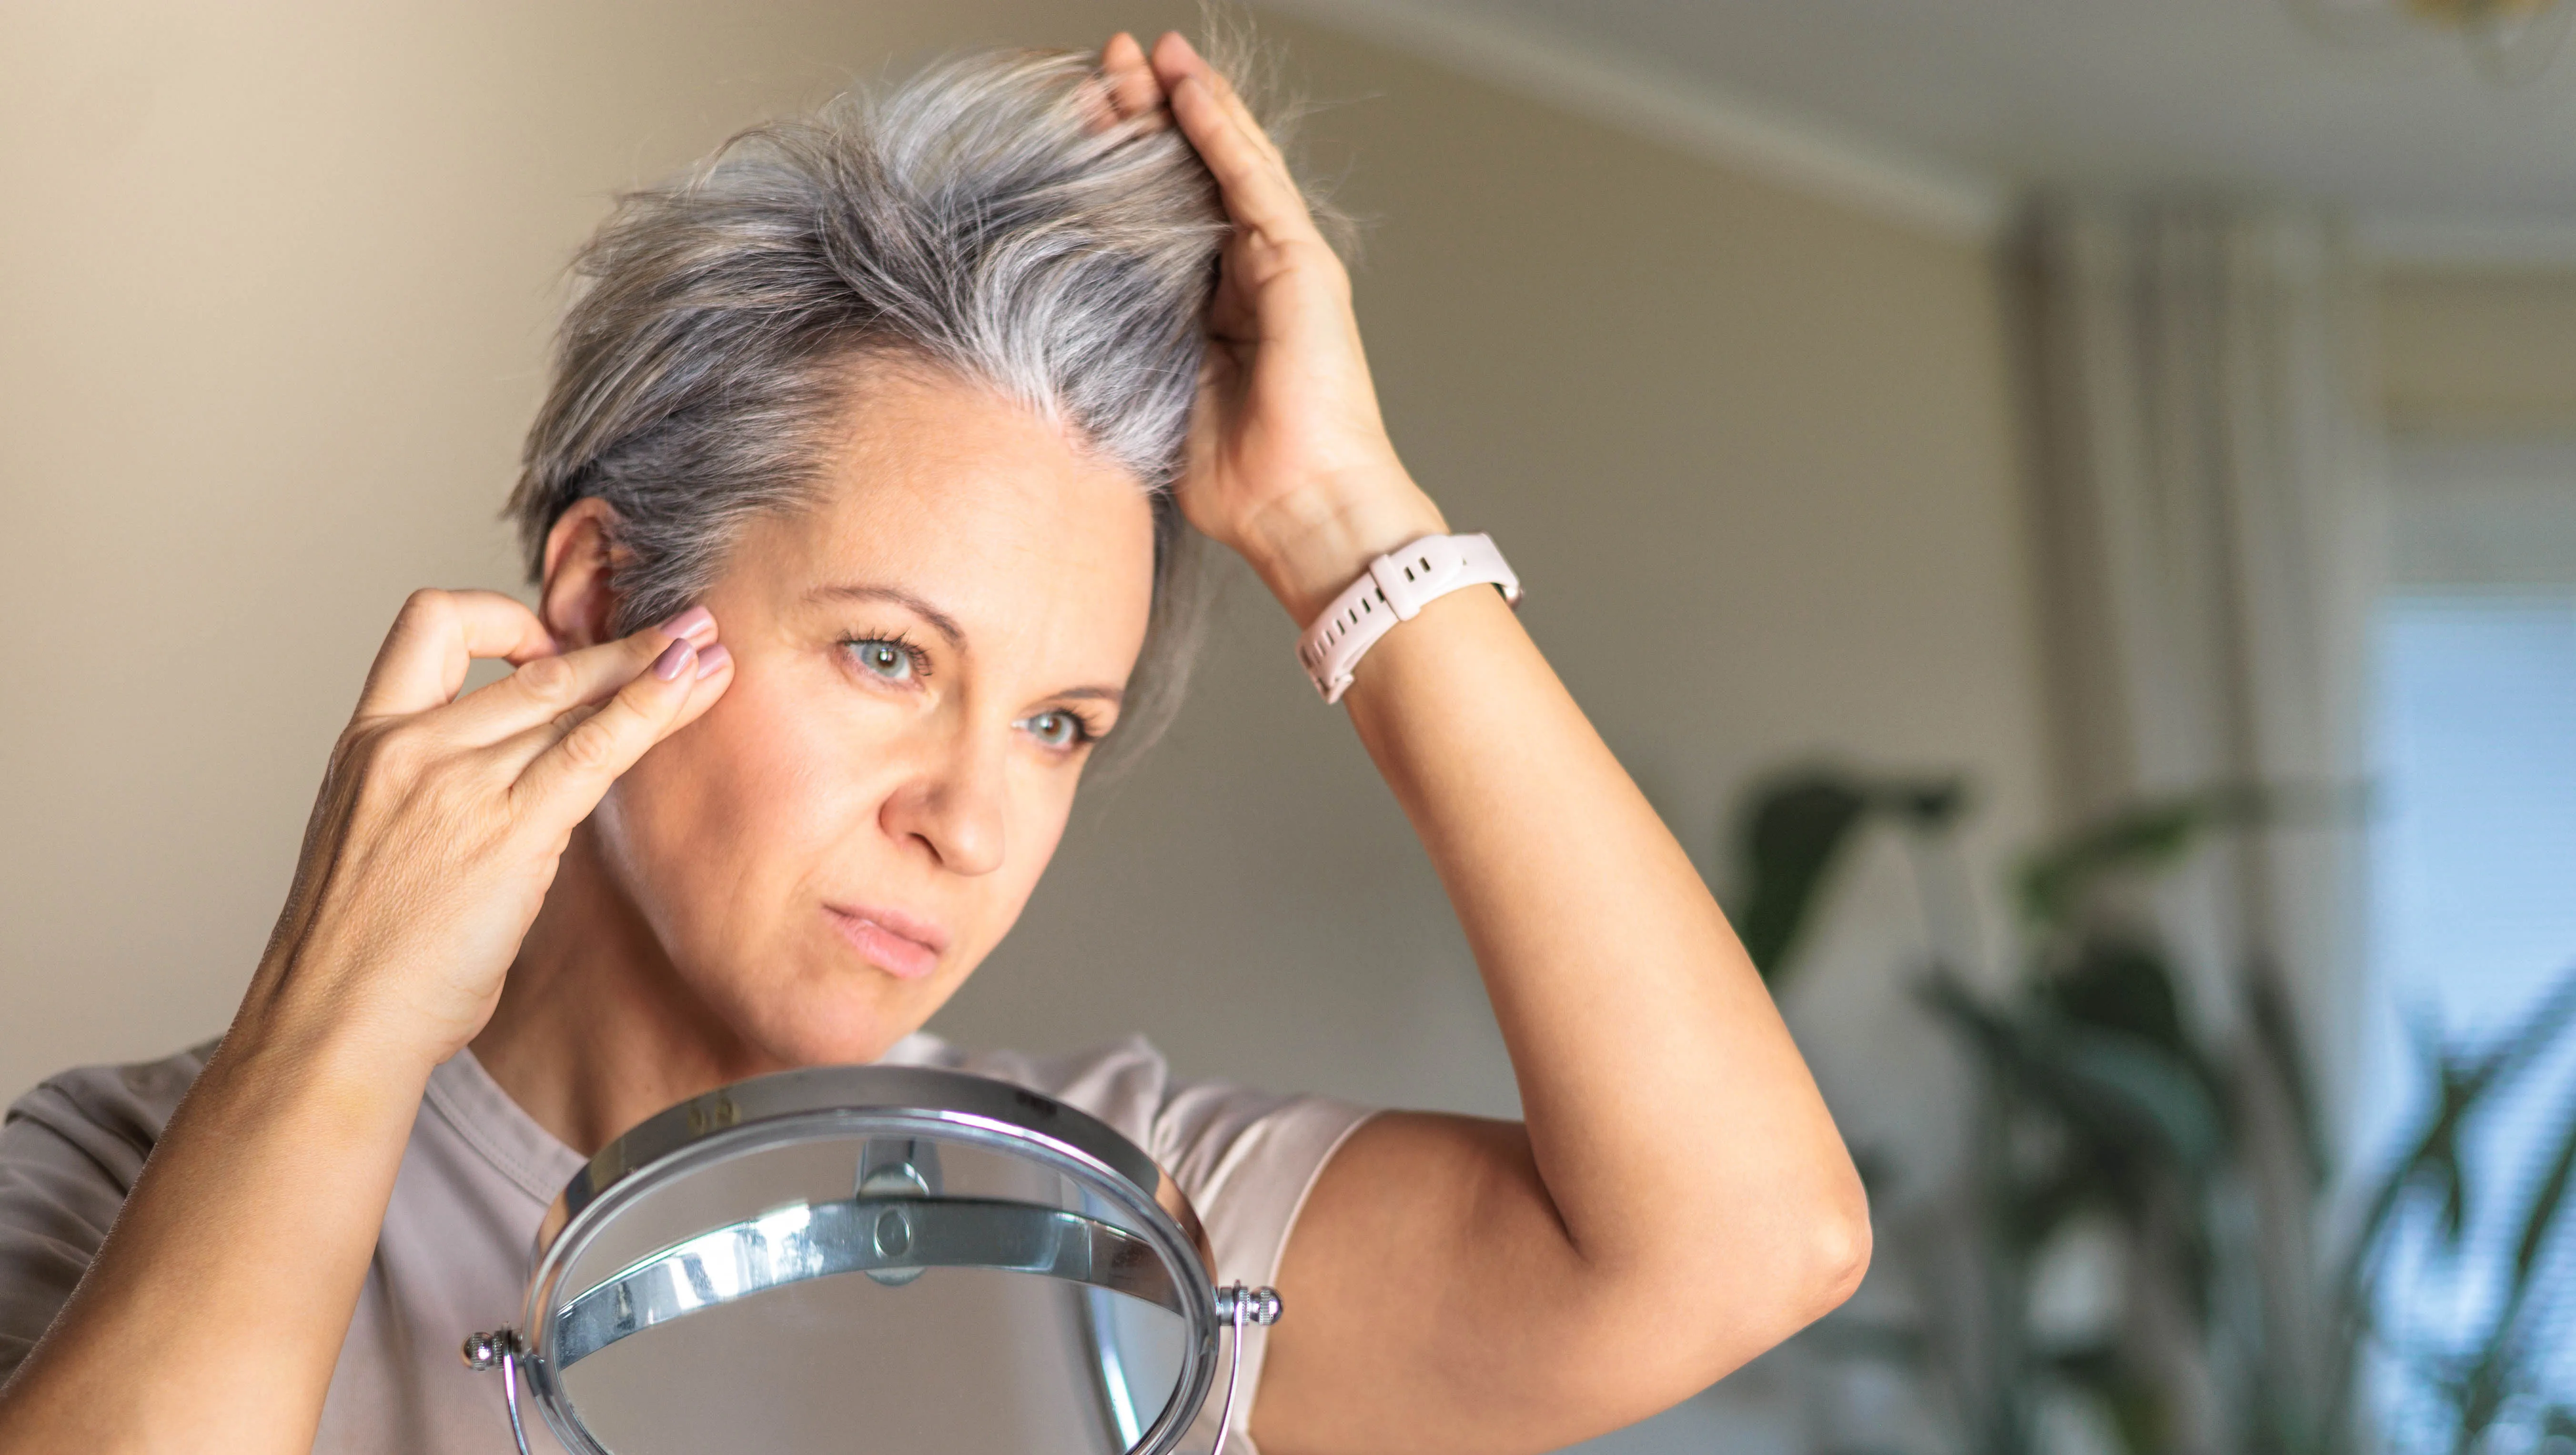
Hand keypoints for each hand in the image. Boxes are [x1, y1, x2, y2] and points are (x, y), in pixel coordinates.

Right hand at [245, 589, 731, 1069]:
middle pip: (534, 665)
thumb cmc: (362, 951)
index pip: (431, 625)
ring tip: (711, 646)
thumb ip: (442, 789)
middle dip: (618, 644)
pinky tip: (691, 685)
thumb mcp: (383, 837)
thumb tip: (522, 774)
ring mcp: (456, 783)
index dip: (503, 619)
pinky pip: (593, 749)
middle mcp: (410, 746)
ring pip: (573, 696)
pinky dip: (650, 709)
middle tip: (683, 628)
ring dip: (654, 667)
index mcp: (369, 740)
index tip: (551, 646)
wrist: (332, 1021)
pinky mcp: (507, 832)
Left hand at [1098, 32, 1446, 622]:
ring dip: (1181, 104)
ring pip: (1223, 163)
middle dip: (1146, 117)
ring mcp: (1280, 265)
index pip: (1160, 217)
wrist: (1302, 508)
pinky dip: (1221, 129)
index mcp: (1210, 310)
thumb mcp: (1156, 396)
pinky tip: (1189, 87)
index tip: (1079, 124)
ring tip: (1141, 53)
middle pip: (1190, 178)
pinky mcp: (1301, 263)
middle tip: (1104, 67)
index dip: (1123, 167)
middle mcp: (1248, 278)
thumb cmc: (1239, 480)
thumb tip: (1053, 332)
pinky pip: (1252, 180)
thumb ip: (1125, 352)